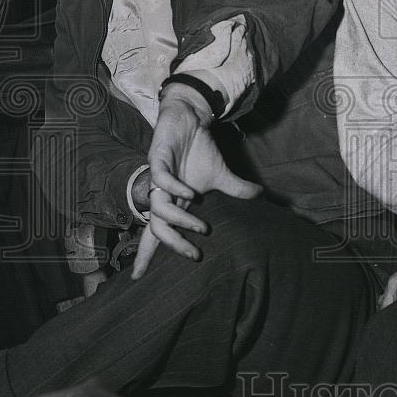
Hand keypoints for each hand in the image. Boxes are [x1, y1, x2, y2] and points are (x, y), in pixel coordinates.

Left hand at [132, 90, 260, 279]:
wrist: (191, 118)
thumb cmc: (199, 149)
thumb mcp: (221, 174)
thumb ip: (237, 189)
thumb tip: (260, 196)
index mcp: (174, 201)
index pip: (155, 233)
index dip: (146, 254)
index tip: (136, 277)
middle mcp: (163, 193)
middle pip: (157, 228)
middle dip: (172, 244)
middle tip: (193, 254)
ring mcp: (159, 176)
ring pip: (159, 207)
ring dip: (179, 220)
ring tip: (200, 226)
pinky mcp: (158, 158)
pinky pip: (161, 177)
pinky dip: (174, 187)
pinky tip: (190, 192)